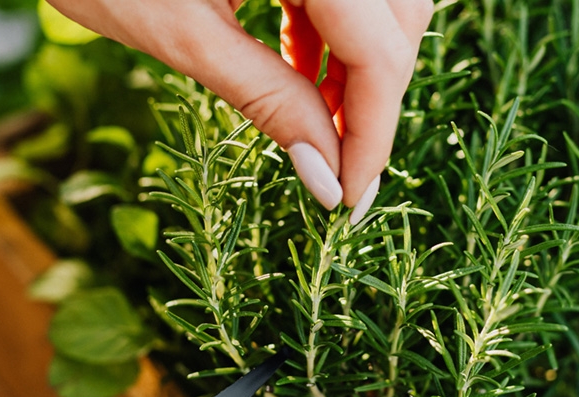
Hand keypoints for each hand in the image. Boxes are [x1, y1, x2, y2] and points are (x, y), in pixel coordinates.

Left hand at [44, 0, 432, 222]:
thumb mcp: (181, 31)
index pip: (378, 49)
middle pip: (398, 23)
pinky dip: (337, 40)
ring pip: (384, 9)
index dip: (373, 130)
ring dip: (360, 73)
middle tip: (340, 166)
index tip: (352, 196)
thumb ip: (264, 96)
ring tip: (322, 125)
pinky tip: (307, 72)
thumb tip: (326, 178)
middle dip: (374, 101)